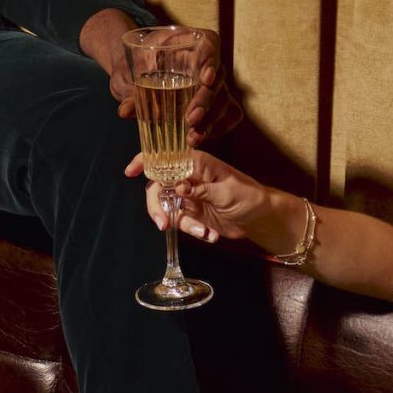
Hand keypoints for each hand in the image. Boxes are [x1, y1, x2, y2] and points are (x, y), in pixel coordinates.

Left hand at [79, 8, 242, 141]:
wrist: (139, 74)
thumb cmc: (137, 66)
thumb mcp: (129, 74)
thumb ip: (129, 91)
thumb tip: (125, 111)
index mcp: (191, 42)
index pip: (210, 48)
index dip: (211, 64)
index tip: (205, 79)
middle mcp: (209, 62)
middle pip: (218, 80)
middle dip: (206, 102)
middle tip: (191, 119)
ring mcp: (216, 84)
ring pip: (225, 101)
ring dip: (211, 121)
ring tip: (192, 138)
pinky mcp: (217, 103)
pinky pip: (229, 115)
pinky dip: (219, 128)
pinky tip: (201, 138)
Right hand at [120, 147, 293, 248]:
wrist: (261, 218)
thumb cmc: (249, 196)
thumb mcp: (228, 192)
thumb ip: (201, 190)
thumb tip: (178, 188)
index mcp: (197, 163)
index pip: (165, 158)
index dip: (145, 162)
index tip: (131, 172)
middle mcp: (188, 177)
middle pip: (158, 187)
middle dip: (158, 206)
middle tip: (164, 224)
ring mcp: (188, 196)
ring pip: (168, 209)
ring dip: (183, 224)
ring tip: (205, 232)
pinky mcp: (192, 214)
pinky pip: (181, 223)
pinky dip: (193, 231)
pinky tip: (211, 235)